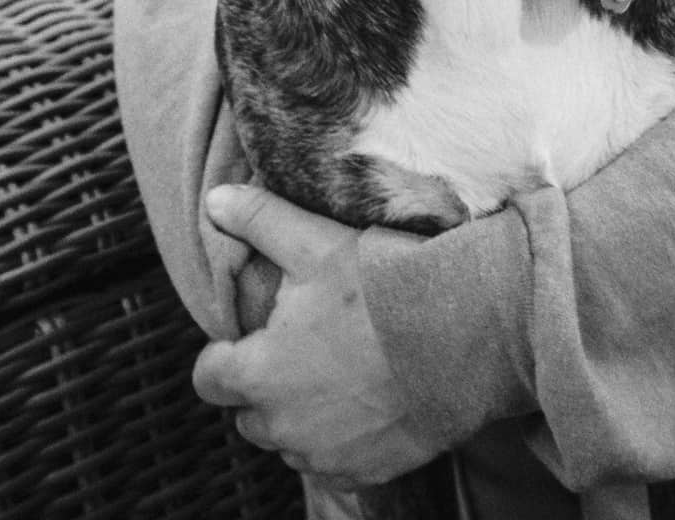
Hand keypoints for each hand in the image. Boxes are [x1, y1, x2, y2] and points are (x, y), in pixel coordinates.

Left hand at [193, 183, 443, 487]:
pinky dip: (342, 442)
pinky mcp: (364, 472)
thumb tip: (215, 201)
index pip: (209, 378)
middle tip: (305, 348)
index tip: (252, 338)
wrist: (465, 336)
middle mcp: (281, 425)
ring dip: (302, 417)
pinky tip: (369, 405)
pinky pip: (333, 465)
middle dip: (265, 387)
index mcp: (257, 374)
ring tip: (342, 374)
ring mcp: (323, 455)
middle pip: (249, 414)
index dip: (225, 354)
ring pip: (290, 442)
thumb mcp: (316, 242)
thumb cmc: (385, 288)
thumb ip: (259, 221)